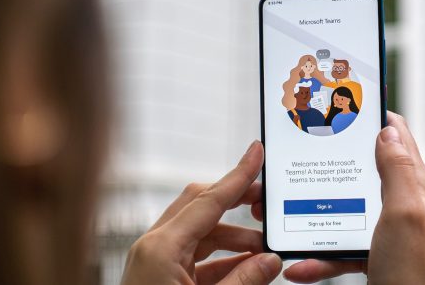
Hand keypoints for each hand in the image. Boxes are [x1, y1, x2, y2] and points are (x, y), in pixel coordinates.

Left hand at [121, 141, 281, 284]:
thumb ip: (244, 282)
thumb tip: (271, 260)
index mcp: (160, 248)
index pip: (208, 200)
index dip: (238, 175)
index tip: (256, 153)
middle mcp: (154, 247)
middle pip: (201, 208)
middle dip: (237, 204)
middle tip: (267, 202)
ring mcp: (154, 261)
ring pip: (200, 233)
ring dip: (233, 238)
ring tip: (265, 250)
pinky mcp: (159, 276)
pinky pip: (195, 257)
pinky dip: (222, 259)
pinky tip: (247, 267)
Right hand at [283, 112, 424, 283]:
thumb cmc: (415, 271)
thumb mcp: (405, 213)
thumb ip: (397, 170)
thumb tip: (387, 130)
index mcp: (409, 184)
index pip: (395, 134)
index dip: (371, 116)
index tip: (341, 104)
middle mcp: (395, 201)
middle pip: (357, 169)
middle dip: (327, 164)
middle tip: (297, 157)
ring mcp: (380, 227)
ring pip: (340, 207)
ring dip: (311, 211)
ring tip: (281, 211)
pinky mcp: (368, 252)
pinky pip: (335, 246)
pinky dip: (317, 255)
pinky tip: (299, 264)